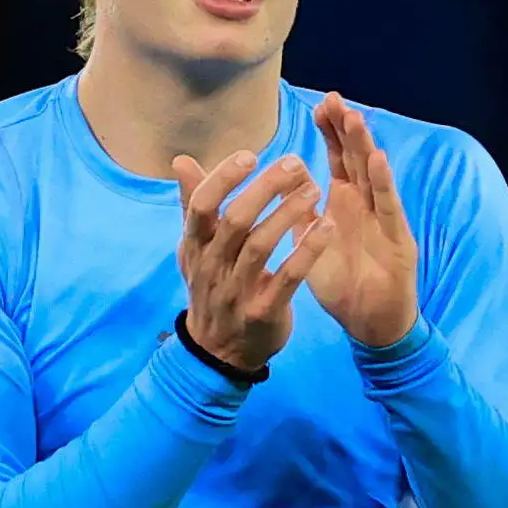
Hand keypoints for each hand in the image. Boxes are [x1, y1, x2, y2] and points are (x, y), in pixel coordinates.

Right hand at [171, 149, 330, 372]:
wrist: (219, 352)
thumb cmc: (213, 288)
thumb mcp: (196, 250)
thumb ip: (193, 206)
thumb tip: (182, 161)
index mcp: (194, 247)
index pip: (202, 206)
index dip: (223, 179)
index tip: (250, 155)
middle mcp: (212, 267)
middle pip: (236, 220)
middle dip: (266, 188)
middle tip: (296, 164)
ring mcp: (236, 292)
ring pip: (261, 246)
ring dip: (289, 214)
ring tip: (314, 189)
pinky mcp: (263, 313)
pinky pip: (288, 278)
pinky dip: (307, 251)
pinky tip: (326, 227)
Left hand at [304, 93, 423, 348]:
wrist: (367, 323)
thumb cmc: (341, 284)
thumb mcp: (309, 243)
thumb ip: (298, 210)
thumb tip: (287, 173)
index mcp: (344, 203)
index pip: (338, 159)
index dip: (331, 133)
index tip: (319, 105)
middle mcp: (366, 206)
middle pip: (356, 159)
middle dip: (347, 129)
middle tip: (335, 99)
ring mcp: (383, 220)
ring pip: (373, 176)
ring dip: (364, 147)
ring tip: (354, 118)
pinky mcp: (397, 240)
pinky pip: (388, 208)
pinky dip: (383, 183)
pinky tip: (377, 160)